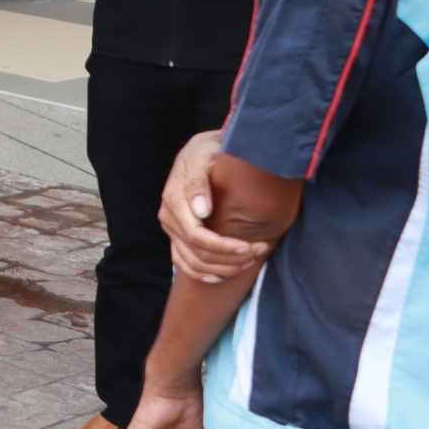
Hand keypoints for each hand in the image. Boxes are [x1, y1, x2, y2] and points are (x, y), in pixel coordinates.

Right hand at [159, 130, 264, 280]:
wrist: (201, 152)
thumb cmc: (208, 153)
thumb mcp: (204, 157)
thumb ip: (199, 182)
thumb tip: (201, 211)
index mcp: (174, 198)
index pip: (197, 236)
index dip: (224, 247)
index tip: (252, 245)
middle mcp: (169, 217)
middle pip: (196, 252)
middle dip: (230, 258)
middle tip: (259, 250)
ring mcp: (171, 228)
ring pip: (192, 262)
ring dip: (222, 268)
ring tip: (249, 261)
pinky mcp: (176, 236)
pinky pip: (183, 263)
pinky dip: (201, 274)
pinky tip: (221, 276)